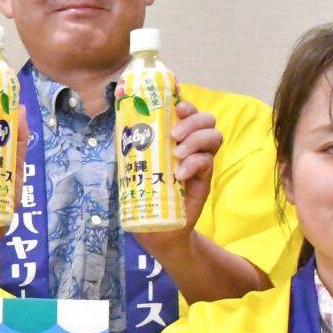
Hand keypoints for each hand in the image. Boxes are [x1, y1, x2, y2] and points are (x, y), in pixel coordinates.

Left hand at [139, 101, 221, 253]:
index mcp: (175, 137)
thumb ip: (130, 145)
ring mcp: (200, 161)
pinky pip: (209, 161)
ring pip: (214, 136)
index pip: (187, 112)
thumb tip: (118, 121)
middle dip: (192, 121)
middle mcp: (191, 144)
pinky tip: (180, 173)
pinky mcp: (205, 179)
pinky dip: (195, 163)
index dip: (186, 104)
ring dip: (196, 140)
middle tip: (174, 135)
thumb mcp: (132, 165)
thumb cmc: (144, 193)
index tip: (176, 105)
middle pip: (207, 119)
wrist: (157, 228)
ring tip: (177, 155)